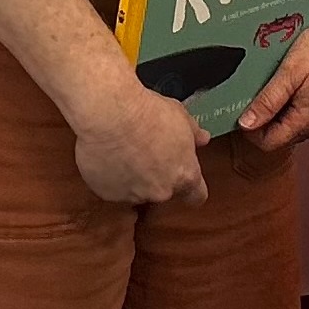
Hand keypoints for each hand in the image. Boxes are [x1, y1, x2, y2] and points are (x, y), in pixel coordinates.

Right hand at [72, 81, 209, 205]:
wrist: (108, 114)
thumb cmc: (145, 112)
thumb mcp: (179, 114)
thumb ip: (193, 132)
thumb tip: (201, 138)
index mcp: (184, 174)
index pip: (196, 196)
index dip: (191, 189)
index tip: (184, 179)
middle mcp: (161, 191)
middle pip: (163, 191)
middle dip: (157, 176)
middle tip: (146, 151)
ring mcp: (133, 195)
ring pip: (136, 190)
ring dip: (132, 176)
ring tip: (123, 150)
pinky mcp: (107, 194)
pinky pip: (111, 188)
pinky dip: (110, 176)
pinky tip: (107, 155)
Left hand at [238, 7, 308, 151]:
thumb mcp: (290, 72)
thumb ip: (268, 101)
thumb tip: (247, 123)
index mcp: (308, 120)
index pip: (268, 143)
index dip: (250, 130)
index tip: (241, 110)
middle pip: (282, 134)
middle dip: (265, 118)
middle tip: (257, 92)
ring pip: (295, 123)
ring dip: (281, 109)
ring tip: (278, 82)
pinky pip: (308, 112)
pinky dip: (297, 101)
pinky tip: (297, 80)